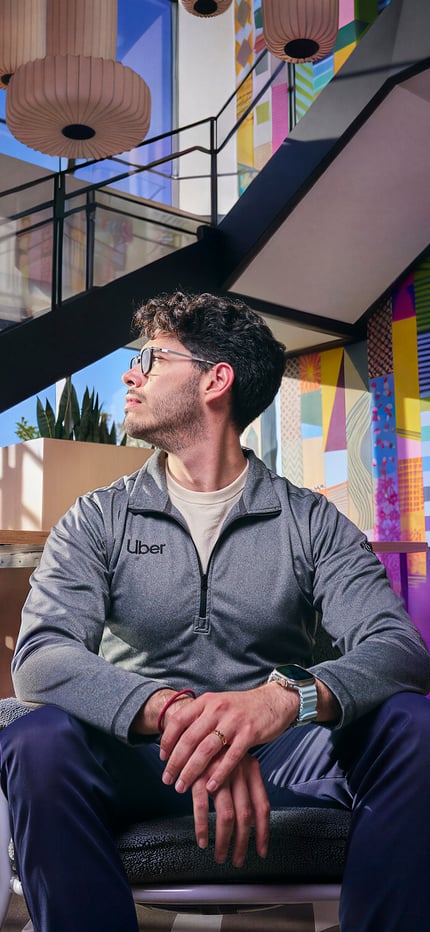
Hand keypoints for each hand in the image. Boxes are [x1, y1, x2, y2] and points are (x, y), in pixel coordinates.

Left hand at [159, 683, 298, 794]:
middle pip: (189, 738)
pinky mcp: (249, 733)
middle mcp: (217, 709)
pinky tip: (210, 787)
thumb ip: (201, 719)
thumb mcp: (218, 705)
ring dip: (191, 771)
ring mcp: (234, 721)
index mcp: (207, 701)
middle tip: (167, 779)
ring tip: (182, 786)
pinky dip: (218, 773)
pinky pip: (230, 757)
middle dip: (175, 762)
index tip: (162, 758)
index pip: (179, 720)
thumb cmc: (242, 708)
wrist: (274, 701)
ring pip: (206, 749)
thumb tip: (177, 739)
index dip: (167, 741)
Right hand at [191, 752, 269, 867]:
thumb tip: (252, 818)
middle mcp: (238, 772)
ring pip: (226, 816)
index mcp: (251, 769)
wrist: (193, 722)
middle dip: (241, 843)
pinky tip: (202, 840)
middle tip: (237, 861)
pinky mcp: (198, 775)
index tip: (261, 851)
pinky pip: (202, 808)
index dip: (263, 832)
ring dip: (223, 841)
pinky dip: (202, 827)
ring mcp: (218, 774)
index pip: (262, 806)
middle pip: (245, 816)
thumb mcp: (237, 761)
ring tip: (219, 856)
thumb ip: (245, 784)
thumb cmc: (216, 748)